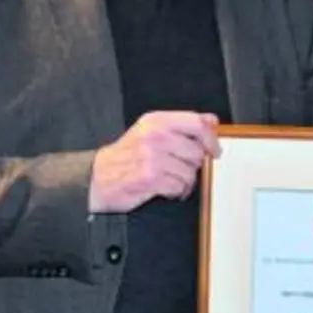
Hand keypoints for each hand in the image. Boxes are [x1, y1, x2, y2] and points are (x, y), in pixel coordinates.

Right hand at [88, 111, 220, 212]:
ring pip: (190, 172)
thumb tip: (212, 121)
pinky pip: (180, 187)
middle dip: (193, 165)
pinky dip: (176, 192)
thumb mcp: (150, 131)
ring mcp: (152, 157)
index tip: (214, 150)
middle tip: (179, 168)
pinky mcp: (150, 178)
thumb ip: (182, 125)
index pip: (197, 123)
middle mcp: (155, 136)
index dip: (211, 138)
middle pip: (197, 152)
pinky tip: (165, 188)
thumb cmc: (126, 156)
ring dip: (184, 181)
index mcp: (157, 121)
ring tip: (170, 179)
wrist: (97, 178)